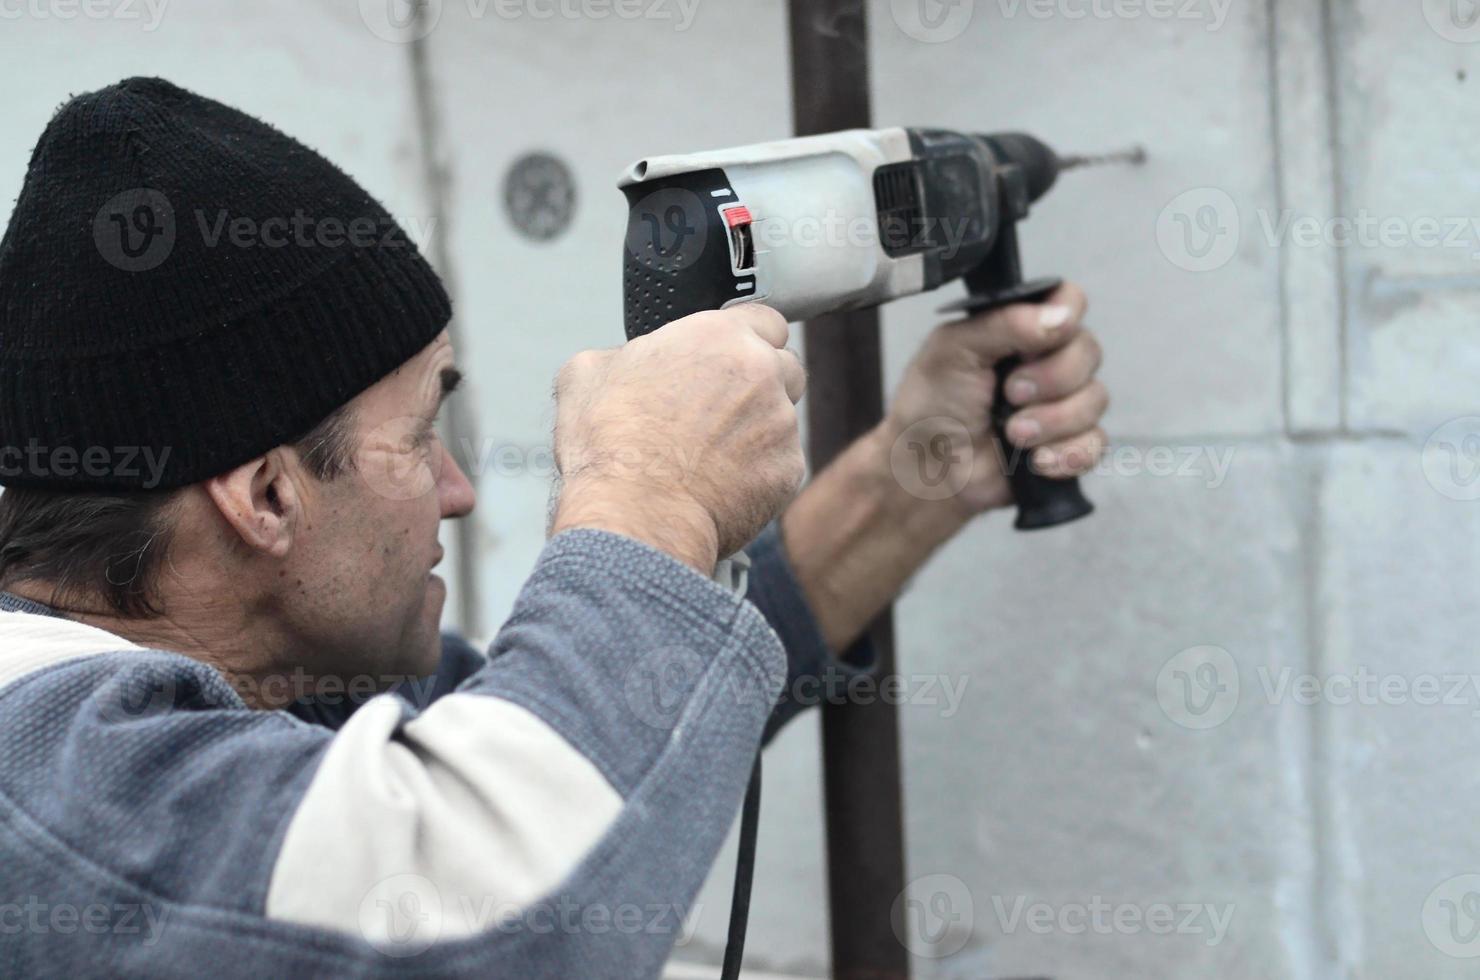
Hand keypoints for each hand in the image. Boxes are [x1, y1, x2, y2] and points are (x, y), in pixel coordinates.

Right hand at [550, 305, 806, 572]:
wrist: (635, 514)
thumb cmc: (609, 444)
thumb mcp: (586, 374)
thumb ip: (621, 355)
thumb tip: (623, 363)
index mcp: (718, 336)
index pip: (765, 320)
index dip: (748, 340)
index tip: (732, 360)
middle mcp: (761, 372)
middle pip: (786, 367)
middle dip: (763, 384)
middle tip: (723, 409)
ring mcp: (780, 423)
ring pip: (783, 419)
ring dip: (758, 430)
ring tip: (712, 456)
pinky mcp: (788, 470)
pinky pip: (781, 464)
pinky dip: (759, 472)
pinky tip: (721, 484)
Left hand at [881, 281, 1107, 515]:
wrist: (929, 470)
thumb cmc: (932, 406)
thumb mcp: (953, 350)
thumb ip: (1003, 322)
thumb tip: (1060, 315)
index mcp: (1021, 330)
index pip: (1069, 302)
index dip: (1065, 318)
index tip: (1034, 345)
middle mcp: (1048, 362)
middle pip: (1089, 352)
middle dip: (1052, 379)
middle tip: (1011, 394)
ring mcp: (1062, 404)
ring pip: (1096, 400)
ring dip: (1054, 420)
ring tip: (1013, 433)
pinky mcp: (1069, 445)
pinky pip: (1096, 443)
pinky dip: (1067, 453)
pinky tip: (1035, 460)